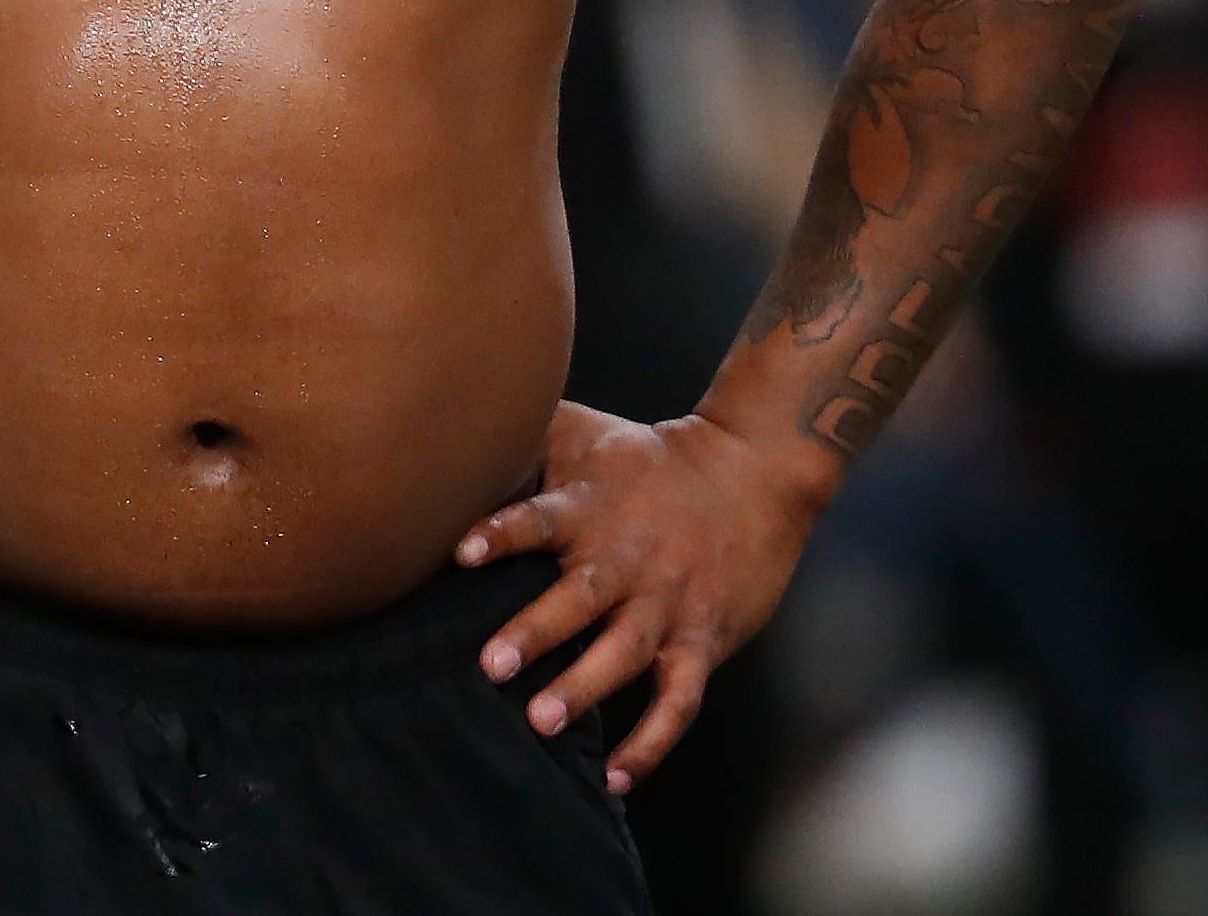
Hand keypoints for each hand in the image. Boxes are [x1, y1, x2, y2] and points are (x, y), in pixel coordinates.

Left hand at [455, 404, 819, 791]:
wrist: (754, 472)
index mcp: (592, 509)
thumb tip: (453, 431)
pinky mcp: (702, 638)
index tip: (461, 551)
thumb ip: (526, 435)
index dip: (502, 532)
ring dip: (586, 687)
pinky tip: (616, 776)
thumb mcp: (588, 433)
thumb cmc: (650, 458)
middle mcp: (629, 559)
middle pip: (582, 596)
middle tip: (493, 665)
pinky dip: (651, 741)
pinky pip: (679, 698)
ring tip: (542, 721)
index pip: (542, 518)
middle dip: (538, 630)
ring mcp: (668, 603)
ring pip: (627, 652)